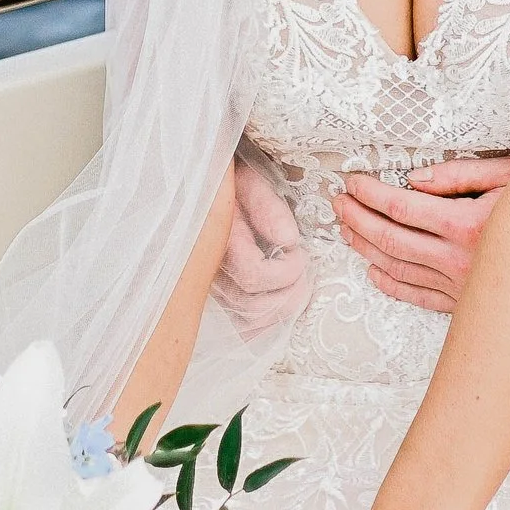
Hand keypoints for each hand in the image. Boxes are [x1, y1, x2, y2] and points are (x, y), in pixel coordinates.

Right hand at [213, 148, 311, 337]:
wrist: (205, 190)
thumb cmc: (229, 183)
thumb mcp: (248, 181)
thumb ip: (266, 206)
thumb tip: (288, 239)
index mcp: (218, 241)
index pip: (253, 275)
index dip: (285, 270)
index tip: (298, 250)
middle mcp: (210, 272)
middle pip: (255, 306)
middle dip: (292, 290)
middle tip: (304, 266)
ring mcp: (212, 288)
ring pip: (250, 321)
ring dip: (284, 306)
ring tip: (298, 281)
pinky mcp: (217, 298)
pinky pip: (241, 329)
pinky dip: (266, 324)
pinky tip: (279, 302)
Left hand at [334, 153, 509, 313]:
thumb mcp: (509, 175)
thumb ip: (459, 175)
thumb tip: (413, 180)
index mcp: (467, 225)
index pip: (402, 207)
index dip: (371, 195)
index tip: (352, 182)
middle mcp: (459, 260)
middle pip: (392, 239)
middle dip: (359, 220)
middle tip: (338, 203)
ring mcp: (460, 286)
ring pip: (400, 268)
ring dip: (367, 248)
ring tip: (346, 230)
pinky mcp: (466, 303)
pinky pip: (419, 297)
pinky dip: (392, 285)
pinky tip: (374, 271)